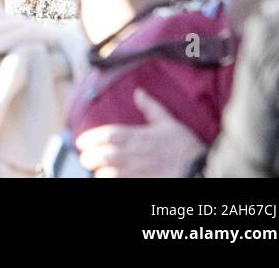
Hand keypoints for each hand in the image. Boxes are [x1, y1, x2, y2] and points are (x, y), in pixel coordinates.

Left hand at [75, 88, 205, 177]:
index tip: (80, 141)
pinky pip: (119, 184)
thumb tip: (138, 92)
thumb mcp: (168, 122)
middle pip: (103, 156)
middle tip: (84, 157)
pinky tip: (108, 179)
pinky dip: (110, 182)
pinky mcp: (141, 184)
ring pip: (108, 173)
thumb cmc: (183, 146)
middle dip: (90, 156)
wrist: (198, 170)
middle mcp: (134, 155)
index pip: (108, 136)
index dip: (91, 138)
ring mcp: (136, 172)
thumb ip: (151, 108)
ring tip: (95, 170)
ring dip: (99, 172)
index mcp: (138, 137)